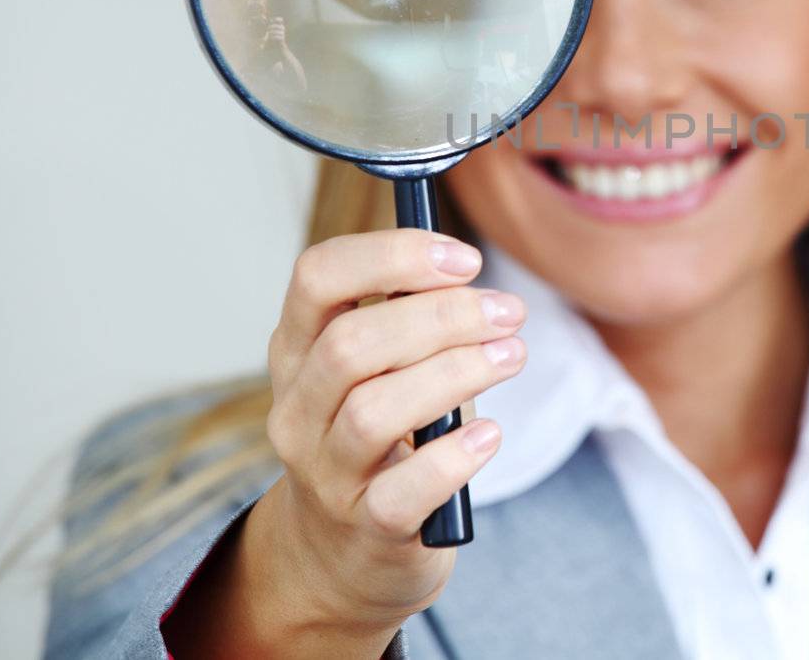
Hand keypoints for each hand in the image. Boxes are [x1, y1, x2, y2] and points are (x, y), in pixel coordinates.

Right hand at [165, 229, 525, 657]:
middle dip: (443, 316)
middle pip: (351, 343)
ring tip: (511, 356)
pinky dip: (453, 456)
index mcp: (296, 349)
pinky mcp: (365, 529)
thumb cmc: (384, 437)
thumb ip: (411, 322)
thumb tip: (468, 275)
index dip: (392, 255)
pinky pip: (403, 490)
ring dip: (456, 374)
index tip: (465, 259)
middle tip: (508, 311)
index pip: (317, 277)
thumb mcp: (381, 370)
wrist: (345, 553)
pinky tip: (488, 434)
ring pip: (374, 412)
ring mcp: (324, 474)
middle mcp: (297, 409)